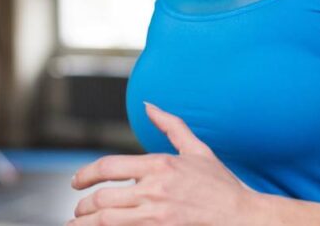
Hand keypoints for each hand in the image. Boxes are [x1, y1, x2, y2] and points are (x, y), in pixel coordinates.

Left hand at [67, 102, 264, 224]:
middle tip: (78, 210)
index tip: (76, 182)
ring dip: (86, 224)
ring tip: (77, 225)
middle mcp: (154, 190)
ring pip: (107, 221)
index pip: (109, 167)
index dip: (85, 174)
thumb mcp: (197, 150)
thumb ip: (171, 125)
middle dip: (83, 206)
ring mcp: (157, 216)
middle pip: (102, 198)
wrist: (244, 217)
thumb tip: (149, 105)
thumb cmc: (221, 185)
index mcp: (159, 165)